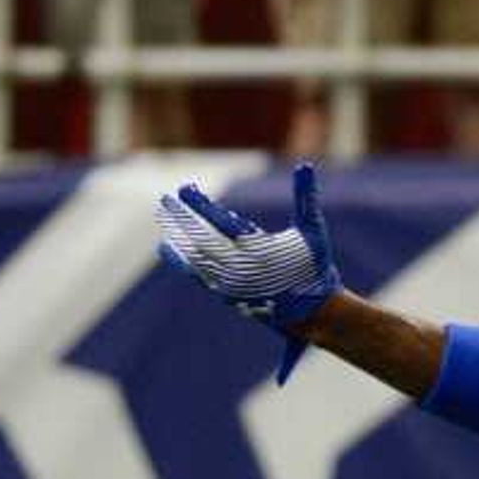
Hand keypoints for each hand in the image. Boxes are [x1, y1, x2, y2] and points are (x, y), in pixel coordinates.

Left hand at [157, 164, 344, 378]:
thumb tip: (305, 165)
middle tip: (165, 199)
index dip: (201, 205)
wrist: (311, 313)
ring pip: (196, 257)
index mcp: (259, 250)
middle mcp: (240, 268)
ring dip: (178, 236)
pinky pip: (198, 275)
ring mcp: (230, 283)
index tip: (183, 189)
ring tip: (164, 217)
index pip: (222, 223)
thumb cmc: (314, 268)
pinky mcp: (226, 294)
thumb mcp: (313, 230)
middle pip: (202, 239)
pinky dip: (181, 261)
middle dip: (182, 218)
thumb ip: (306, 197)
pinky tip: (168, 247)